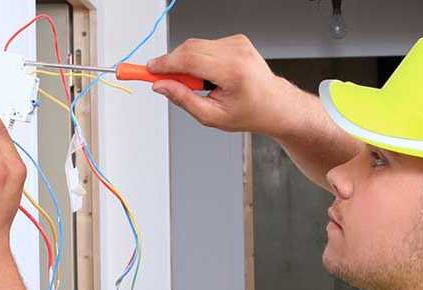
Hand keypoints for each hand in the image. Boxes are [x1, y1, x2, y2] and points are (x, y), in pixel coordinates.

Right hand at [147, 34, 304, 137]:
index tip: (148, 69)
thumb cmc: (249, 113)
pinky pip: (205, 45)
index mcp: (233, 72)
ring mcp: (238, 43)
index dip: (164, 64)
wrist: (275, 104)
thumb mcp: (212, 116)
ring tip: (199, 84)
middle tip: (162, 80)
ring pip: (195, 46)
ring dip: (186, 63)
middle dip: (170, 63)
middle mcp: (237, 53)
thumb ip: (183, 99)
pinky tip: (209, 75)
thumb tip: (161, 86)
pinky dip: (199, 59)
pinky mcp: (236, 40)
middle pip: (189, 48)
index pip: (189, 59)